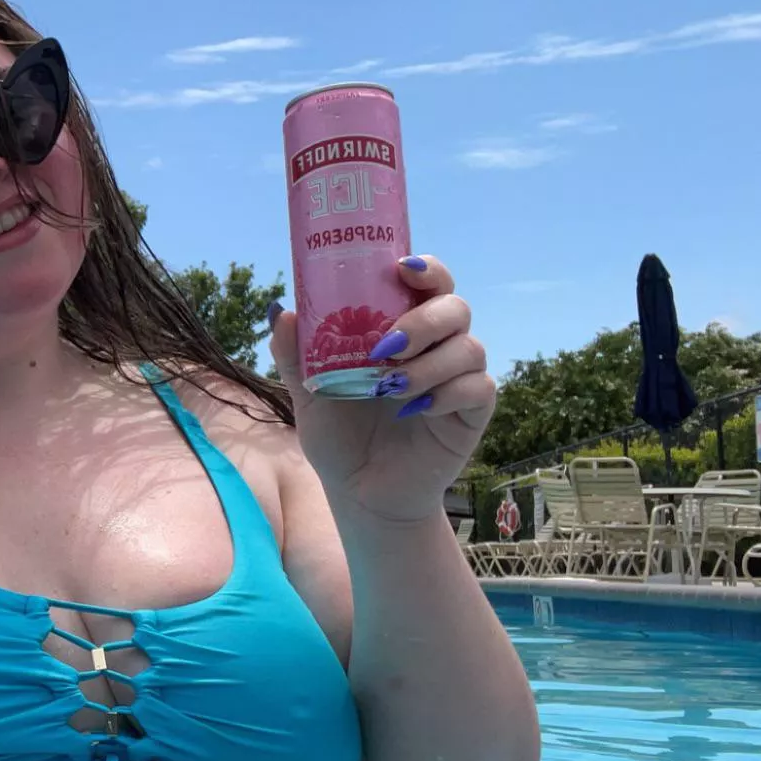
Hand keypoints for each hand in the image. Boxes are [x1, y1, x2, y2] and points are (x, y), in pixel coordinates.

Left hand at [267, 255, 494, 524]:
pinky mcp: (471, 414)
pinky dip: (448, 393)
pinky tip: (416, 411)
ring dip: (429, 364)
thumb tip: (281, 312)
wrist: (360, 492)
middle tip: (386, 345)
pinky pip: (479, 388)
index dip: (425, 268)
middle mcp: (436, 347)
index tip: (401, 268)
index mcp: (402, 330)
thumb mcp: (308, 394)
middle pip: (456, 307)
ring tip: (391, 388)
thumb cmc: (340, 436)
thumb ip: (294, 354)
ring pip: (470, 347)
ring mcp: (458, 379)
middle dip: (424, 320)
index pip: (428, 283)